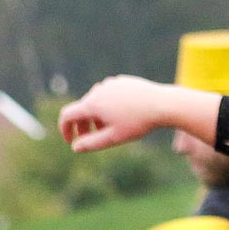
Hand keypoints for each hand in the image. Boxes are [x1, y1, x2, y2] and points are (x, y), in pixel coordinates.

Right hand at [59, 75, 175, 152]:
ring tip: (109, 127)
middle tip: (90, 138)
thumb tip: (75, 148)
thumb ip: (93, 143)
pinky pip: (109, 95)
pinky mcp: (121, 82)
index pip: (67, 115)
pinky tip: (123, 115)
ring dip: (97, 116)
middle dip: (83, 125)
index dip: (65, 129)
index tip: (70, 140)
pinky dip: (109, 106)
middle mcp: (97, 90)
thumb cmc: (139, 123)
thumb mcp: (114, 137)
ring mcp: (109, 83)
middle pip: (82, 108)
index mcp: (92, 104)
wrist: (162, 104)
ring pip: (96, 101)